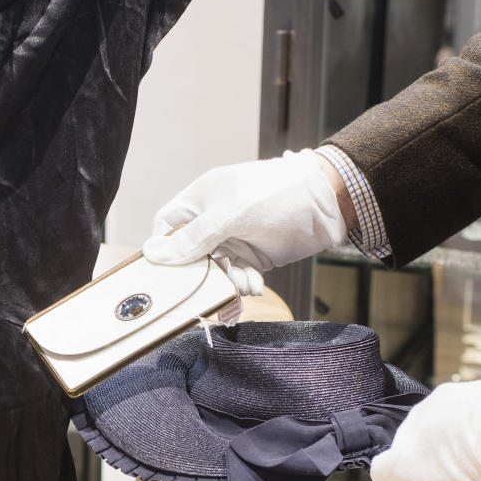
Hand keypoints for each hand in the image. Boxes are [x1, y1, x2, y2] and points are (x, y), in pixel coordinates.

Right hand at [142, 149, 349, 287]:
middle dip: (201, 274)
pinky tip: (255, 285)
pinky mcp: (255, 256)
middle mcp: (213, 221)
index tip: (167, 273)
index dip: (164, 250)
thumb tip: (153, 253)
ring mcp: (234, 239)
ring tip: (242, 284)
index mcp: (200, 201)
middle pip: (190, 256)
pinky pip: (238, 277)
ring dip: (226, 283)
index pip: (167, 227)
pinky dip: (244, 285)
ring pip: (215, 271)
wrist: (327, 202)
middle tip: (212, 285)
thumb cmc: (275, 195)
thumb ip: (192, 238)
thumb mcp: (228, 215)